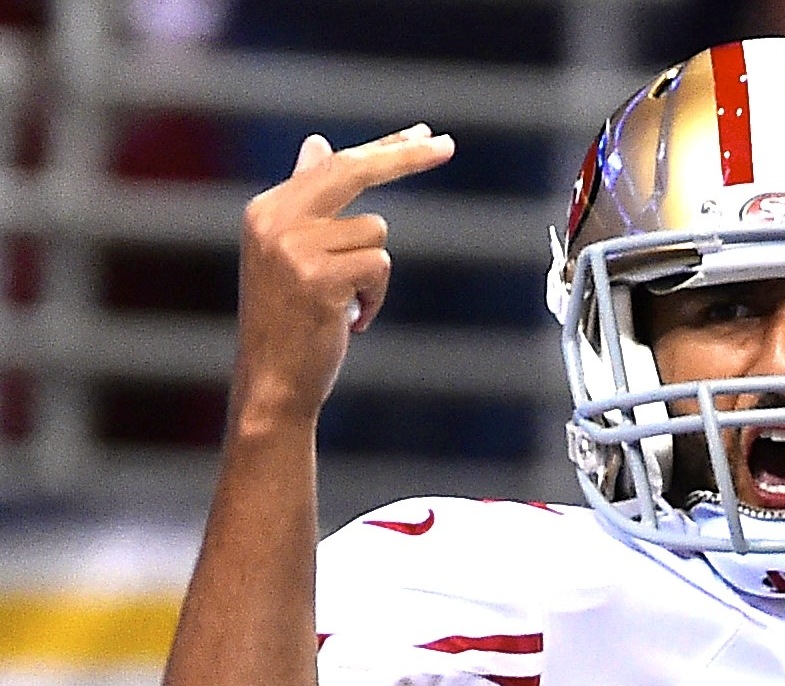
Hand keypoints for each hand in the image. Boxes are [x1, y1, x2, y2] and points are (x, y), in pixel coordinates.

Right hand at [232, 124, 454, 430]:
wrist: (272, 380)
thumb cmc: (289, 320)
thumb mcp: (292, 253)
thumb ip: (308, 199)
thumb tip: (318, 145)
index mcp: (267, 209)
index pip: (334, 165)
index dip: (382, 148)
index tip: (423, 135)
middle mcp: (275, 219)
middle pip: (354, 170)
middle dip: (404, 155)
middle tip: (447, 143)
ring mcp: (294, 247)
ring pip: (377, 233)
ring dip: (374, 274)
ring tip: (345, 303)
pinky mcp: (319, 276)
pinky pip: (379, 268)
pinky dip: (375, 297)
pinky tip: (349, 319)